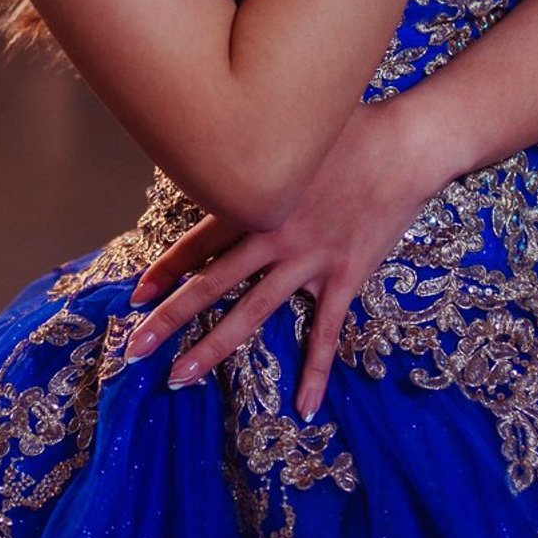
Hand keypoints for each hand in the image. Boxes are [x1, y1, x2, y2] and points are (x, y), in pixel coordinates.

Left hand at [122, 99, 445, 418]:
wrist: (404, 144)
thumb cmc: (346, 131)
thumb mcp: (288, 137)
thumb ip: (255, 159)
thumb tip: (222, 157)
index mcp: (256, 200)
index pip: (198, 242)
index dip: (165, 270)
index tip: (136, 296)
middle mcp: (273, 234)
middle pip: (212, 284)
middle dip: (169, 318)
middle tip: (133, 349)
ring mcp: (309, 260)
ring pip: (252, 313)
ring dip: (212, 348)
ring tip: (178, 378)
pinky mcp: (344, 276)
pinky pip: (325, 333)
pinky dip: (315, 371)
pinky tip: (304, 407)